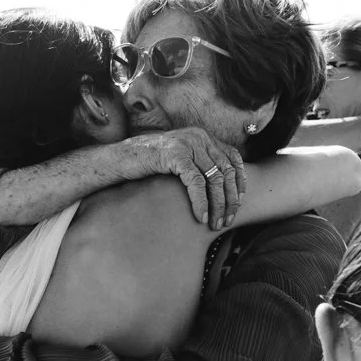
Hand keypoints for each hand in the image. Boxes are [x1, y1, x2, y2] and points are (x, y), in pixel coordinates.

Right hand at [119, 128, 245, 229]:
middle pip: (226, 171)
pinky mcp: (175, 155)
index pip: (233, 158)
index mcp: (203, 136)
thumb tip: (219, 187)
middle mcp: (199, 137)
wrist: (120, 158)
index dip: (240, 181)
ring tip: (215, 223)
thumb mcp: (180, 159)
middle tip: (227, 220)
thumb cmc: (149, 163)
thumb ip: (199, 164)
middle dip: (230, 199)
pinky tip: (201, 217)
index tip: (238, 202)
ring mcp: (187, 144)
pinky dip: (202, 202)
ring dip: (218, 205)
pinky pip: (196, 182)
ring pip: (214, 179)